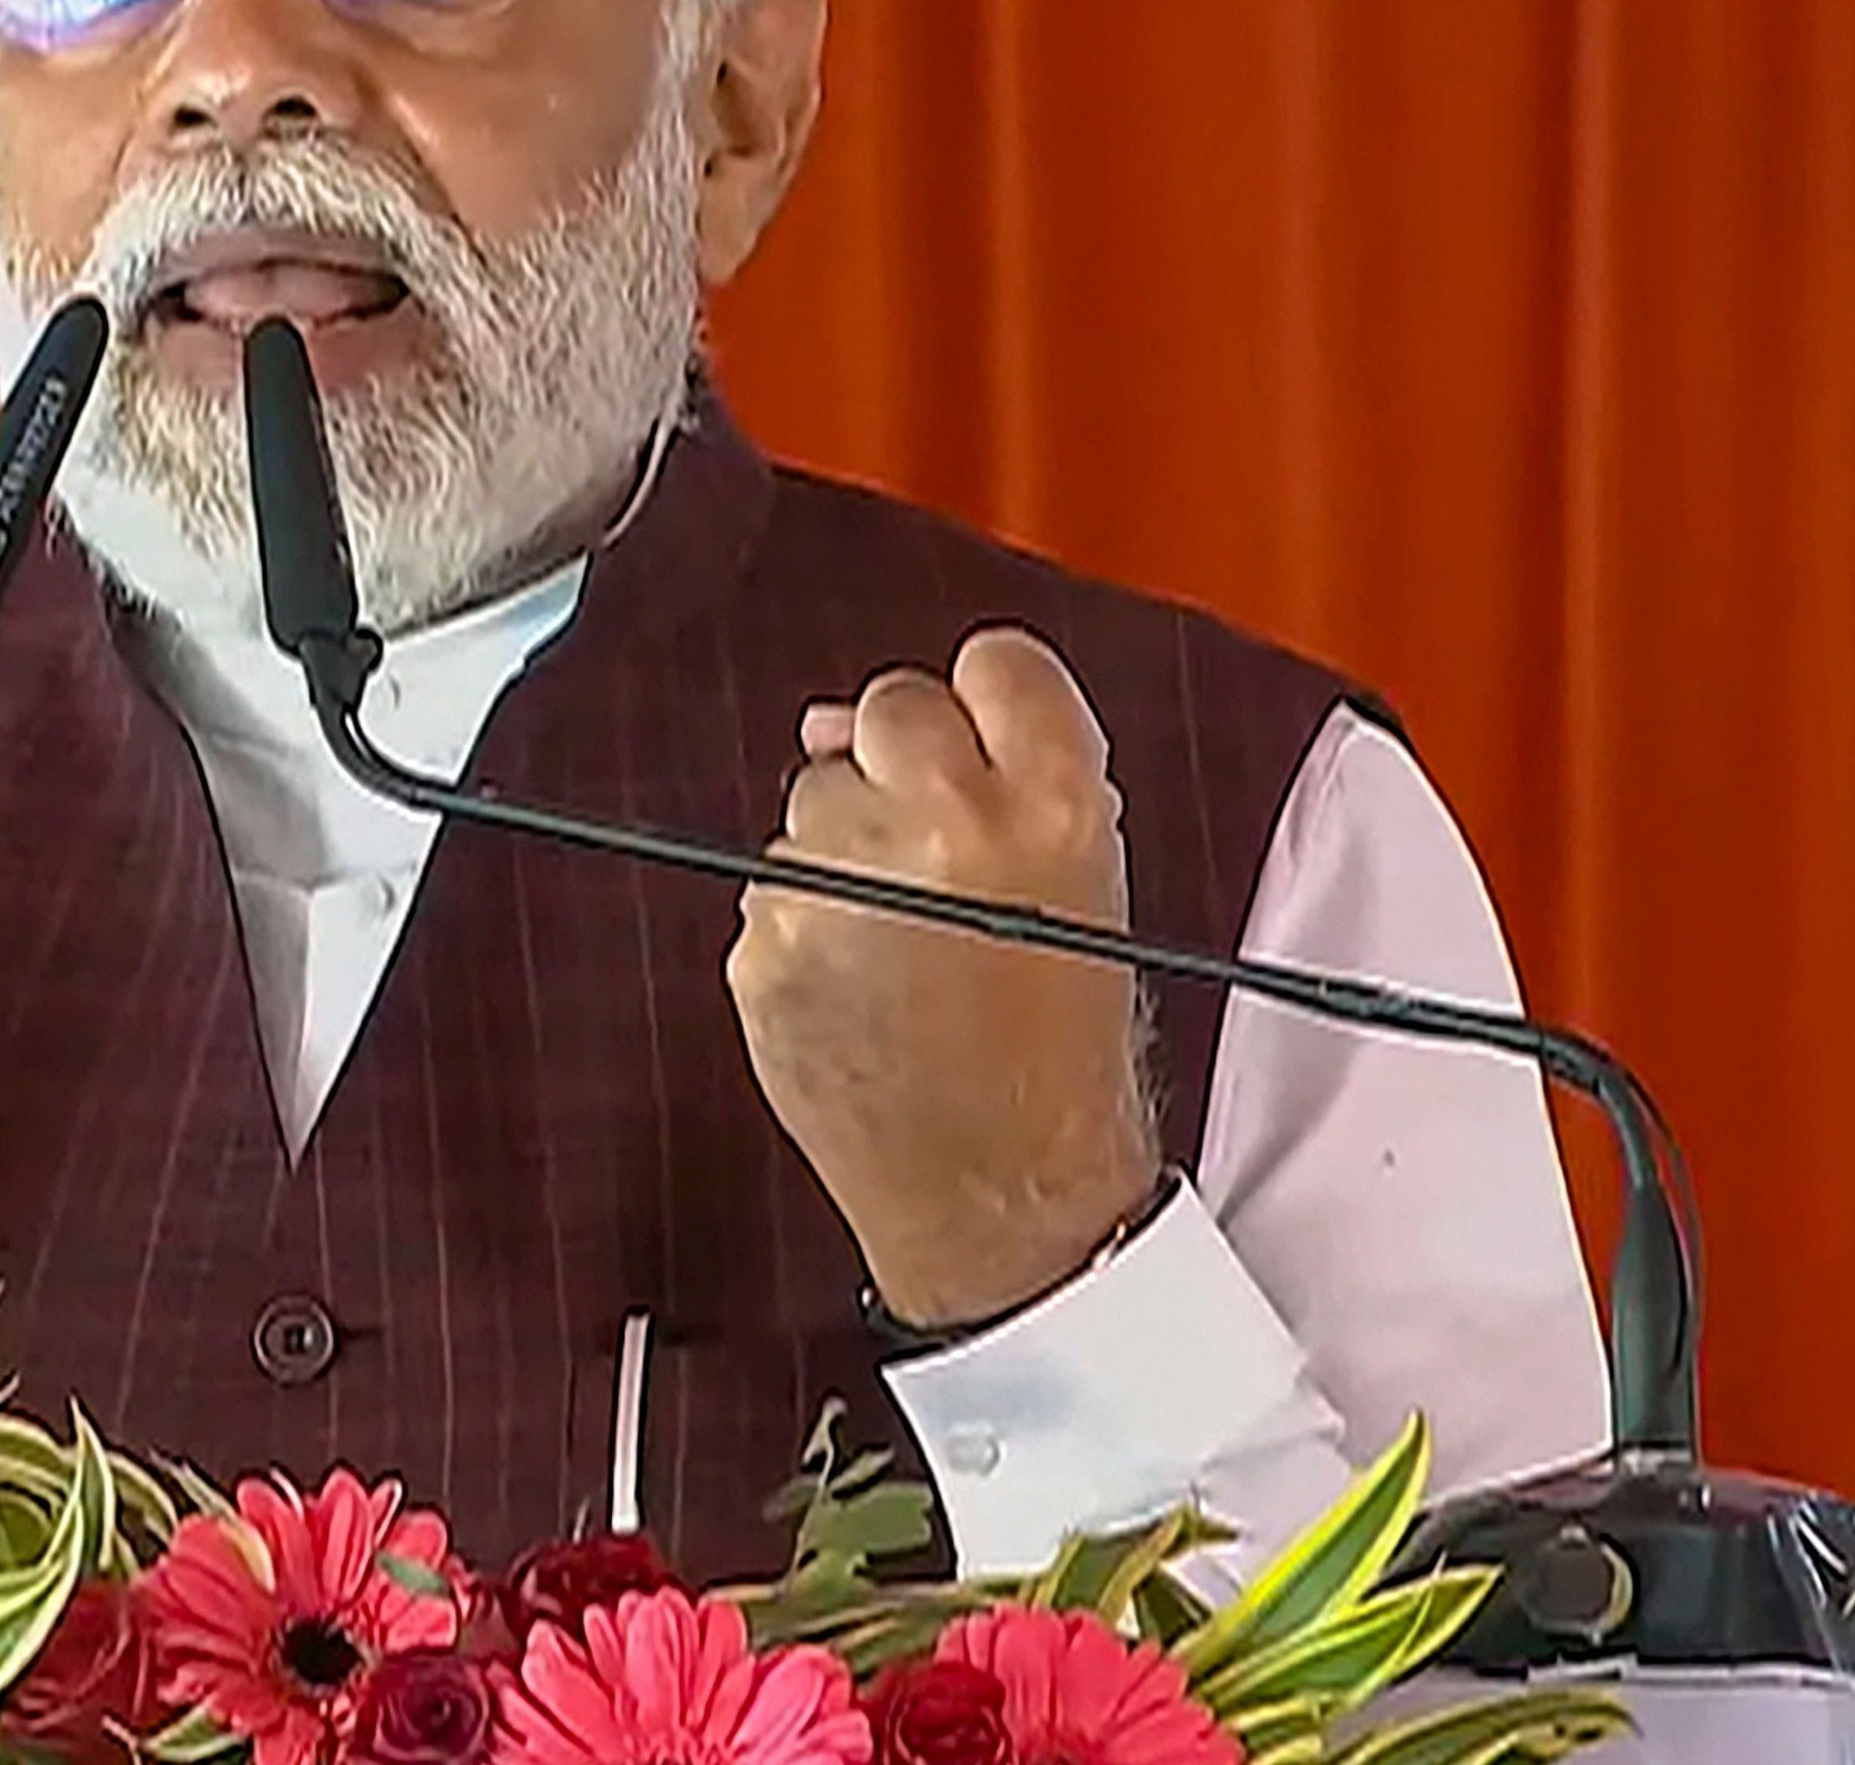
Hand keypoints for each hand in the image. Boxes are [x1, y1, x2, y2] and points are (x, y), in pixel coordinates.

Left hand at [723, 627, 1159, 1326]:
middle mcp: (942, 828)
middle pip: (888, 708)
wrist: (997, 1192)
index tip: (980, 745)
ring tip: (904, 941)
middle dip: (902, 766)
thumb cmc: (1053, 1049)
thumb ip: (1009, 776)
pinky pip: (770, 883)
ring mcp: (842, 884)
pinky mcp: (768, 942)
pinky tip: (858, 981)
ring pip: (813, 796)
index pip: (995, 662)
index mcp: (1052, 809)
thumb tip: (846, 718)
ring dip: (843, 845)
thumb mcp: (1086, 889)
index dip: (983, 706)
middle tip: (935, 855)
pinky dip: (801, 918)